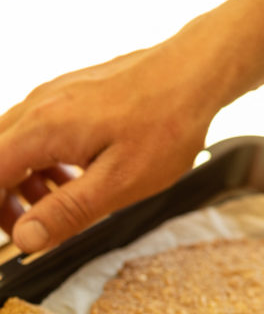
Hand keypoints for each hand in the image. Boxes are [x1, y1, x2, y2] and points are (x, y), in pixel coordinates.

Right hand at [0, 37, 222, 253]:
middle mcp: (38, 107)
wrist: (194, 74)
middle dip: (4, 199)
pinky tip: (77, 178)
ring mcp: (53, 97)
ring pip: (14, 145)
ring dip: (25, 182)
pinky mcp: (70, 95)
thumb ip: (67, 211)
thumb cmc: (166, 126)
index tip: (15, 235)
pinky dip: (45, 161)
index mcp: (42, 130)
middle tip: (34, 230)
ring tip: (61, 207)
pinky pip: (39, 131)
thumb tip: (26, 239)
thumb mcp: (119, 183)